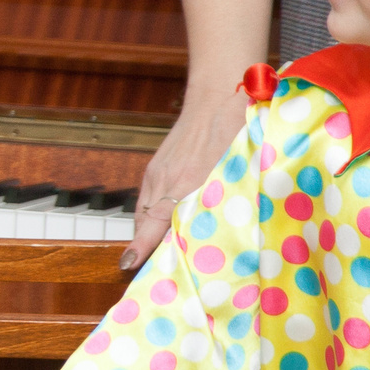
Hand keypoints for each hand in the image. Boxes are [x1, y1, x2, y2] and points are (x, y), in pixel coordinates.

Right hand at [120, 85, 245, 272]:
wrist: (220, 94)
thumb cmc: (238, 130)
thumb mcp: (241, 166)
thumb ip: (231, 197)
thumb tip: (233, 229)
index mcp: (188, 180)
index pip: (157, 222)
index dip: (142, 246)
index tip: (128, 266)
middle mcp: (166, 178)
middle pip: (146, 224)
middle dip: (145, 249)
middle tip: (149, 274)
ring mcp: (158, 172)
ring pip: (145, 214)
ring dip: (147, 235)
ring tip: (152, 257)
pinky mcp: (155, 167)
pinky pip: (146, 200)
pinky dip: (150, 218)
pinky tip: (162, 227)